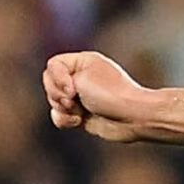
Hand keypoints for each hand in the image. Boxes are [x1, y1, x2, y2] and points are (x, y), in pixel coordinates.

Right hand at [43, 51, 157, 142]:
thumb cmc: (111, 95)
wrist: (134, 118)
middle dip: (58, 95)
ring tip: (79, 112)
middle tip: (73, 99)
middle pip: (50, 84)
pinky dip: (65, 119)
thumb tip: (59, 94)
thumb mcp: (82, 78)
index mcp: (83, 62)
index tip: (72, 89)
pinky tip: (79, 121)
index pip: (53, 65)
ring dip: (63, 108)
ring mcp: (81, 97)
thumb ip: (60, 79)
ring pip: (54, 101)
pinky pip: (59, 116)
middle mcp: (81, 77)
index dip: (57, 78)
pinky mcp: (81, 114)